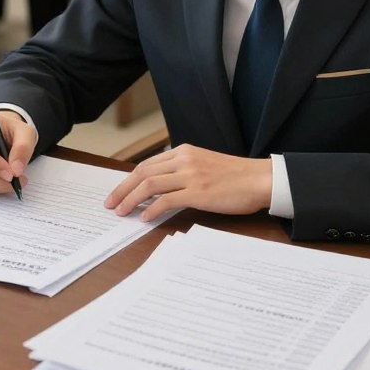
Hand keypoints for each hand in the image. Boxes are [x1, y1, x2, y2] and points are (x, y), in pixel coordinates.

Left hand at [105, 145, 272, 222]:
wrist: (259, 179)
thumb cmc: (234, 176)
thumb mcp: (203, 164)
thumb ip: (182, 171)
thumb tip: (159, 187)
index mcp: (183, 151)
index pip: (147, 164)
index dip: (129, 179)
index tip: (118, 192)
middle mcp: (184, 159)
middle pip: (143, 172)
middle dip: (122, 189)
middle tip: (110, 204)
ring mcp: (190, 175)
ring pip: (150, 184)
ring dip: (130, 199)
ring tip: (121, 212)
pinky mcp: (198, 191)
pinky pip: (166, 200)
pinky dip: (151, 208)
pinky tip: (144, 217)